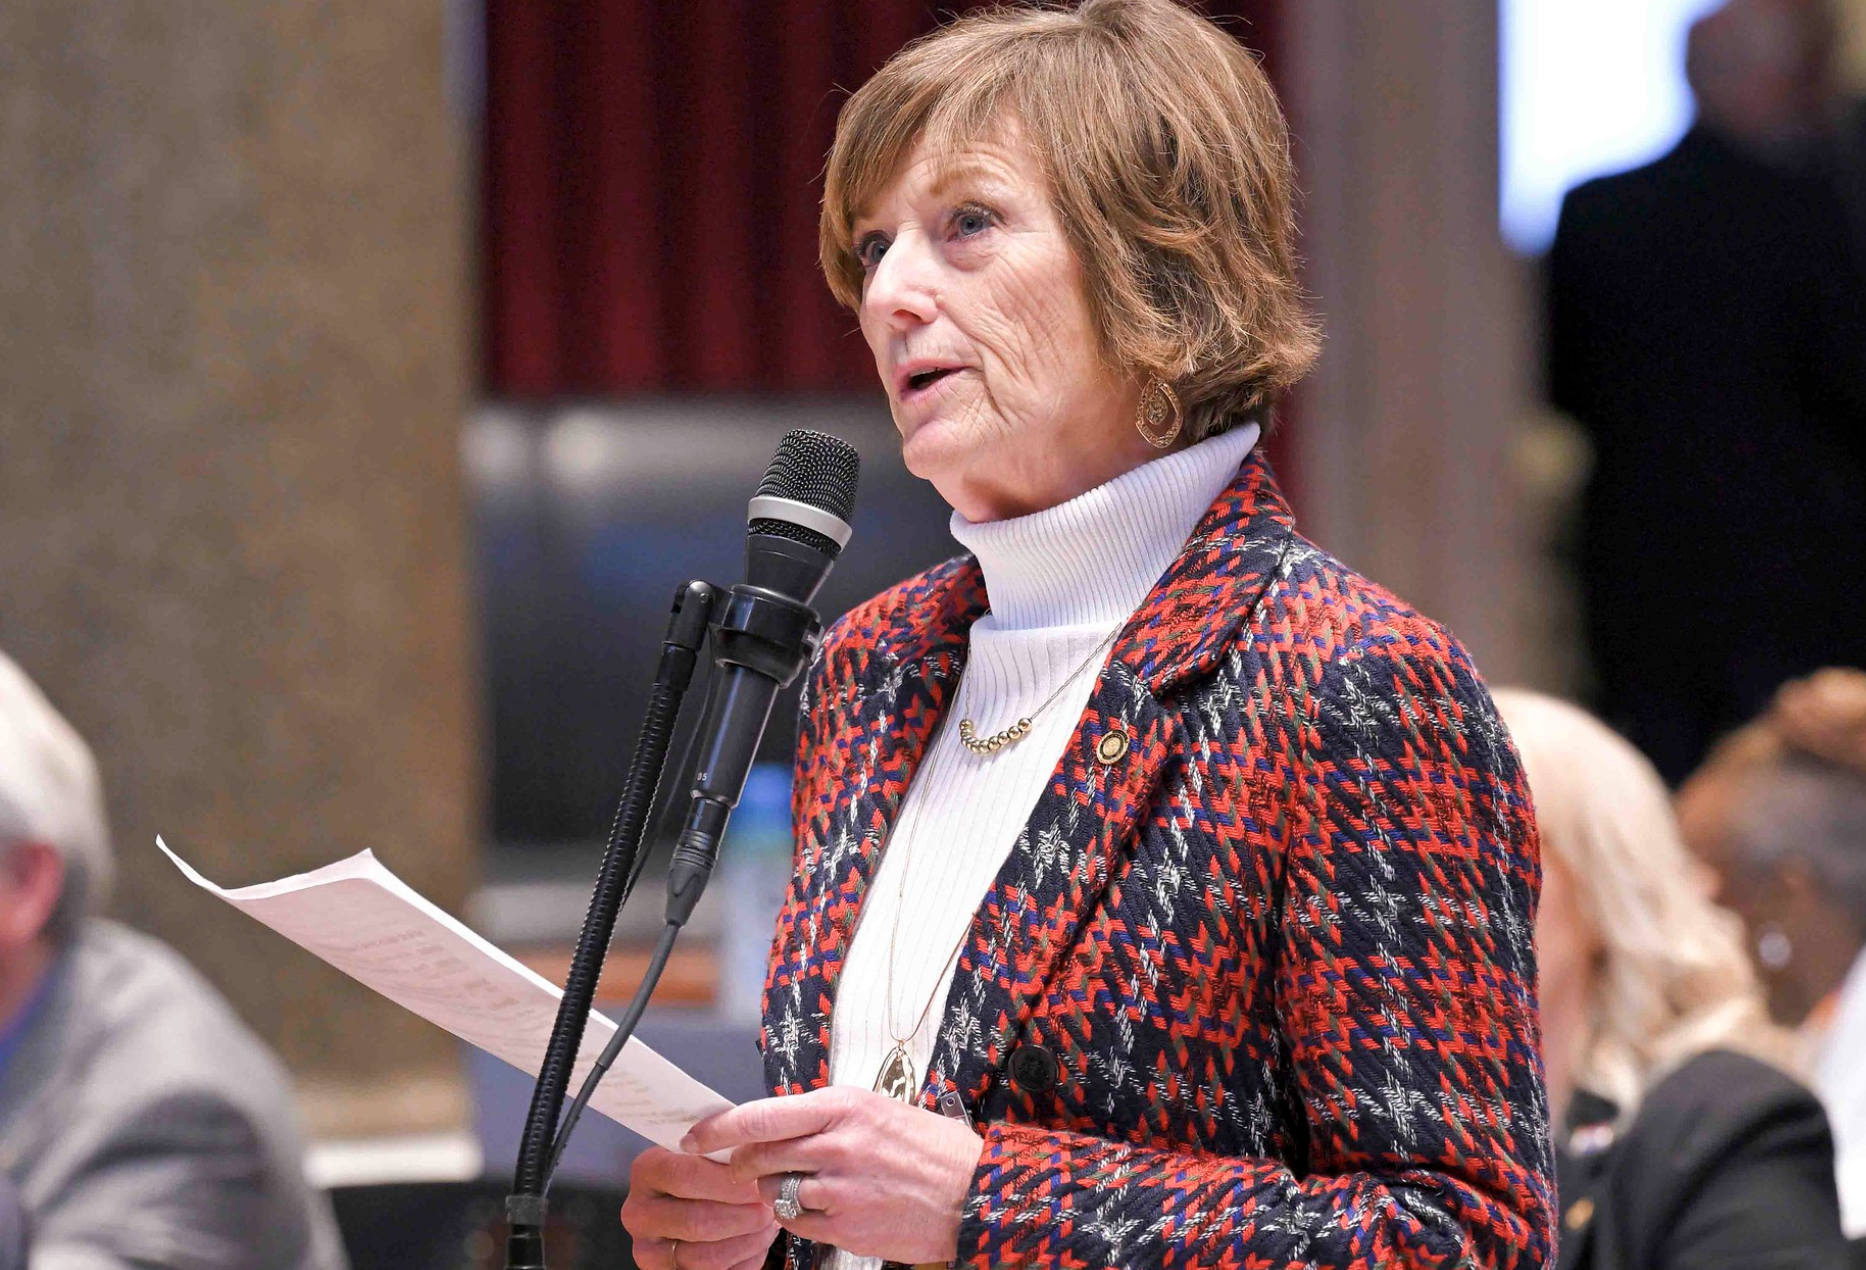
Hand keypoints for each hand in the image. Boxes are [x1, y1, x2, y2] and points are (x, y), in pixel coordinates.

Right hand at [622, 1145, 779, 1269]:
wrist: (690, 1199)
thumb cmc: (705, 1170)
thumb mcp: (706, 1150)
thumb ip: (723, 1149)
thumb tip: (758, 1155)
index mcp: (646, 1171)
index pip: (684, 1176)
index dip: (727, 1182)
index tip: (759, 1180)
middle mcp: (639, 1214)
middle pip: (696, 1221)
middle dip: (743, 1215)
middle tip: (768, 1205)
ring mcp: (650, 1251)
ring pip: (706, 1256)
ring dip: (748, 1240)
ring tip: (768, 1222)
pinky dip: (744, 1259)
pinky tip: (756, 1240)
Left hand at [683, 1087, 983, 1264]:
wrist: (974, 1194)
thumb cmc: (933, 1151)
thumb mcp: (880, 1110)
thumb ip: (830, 1114)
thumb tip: (781, 1121)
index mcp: (845, 1106)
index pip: (761, 1114)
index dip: (719, 1127)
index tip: (697, 1135)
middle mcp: (838, 1144)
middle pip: (758, 1155)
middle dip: (743, 1162)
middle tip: (743, 1165)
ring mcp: (840, 1188)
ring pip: (773, 1190)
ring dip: (773, 1190)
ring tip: (801, 1185)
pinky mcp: (845, 1226)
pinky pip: (797, 1222)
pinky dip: (798, 1216)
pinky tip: (821, 1207)